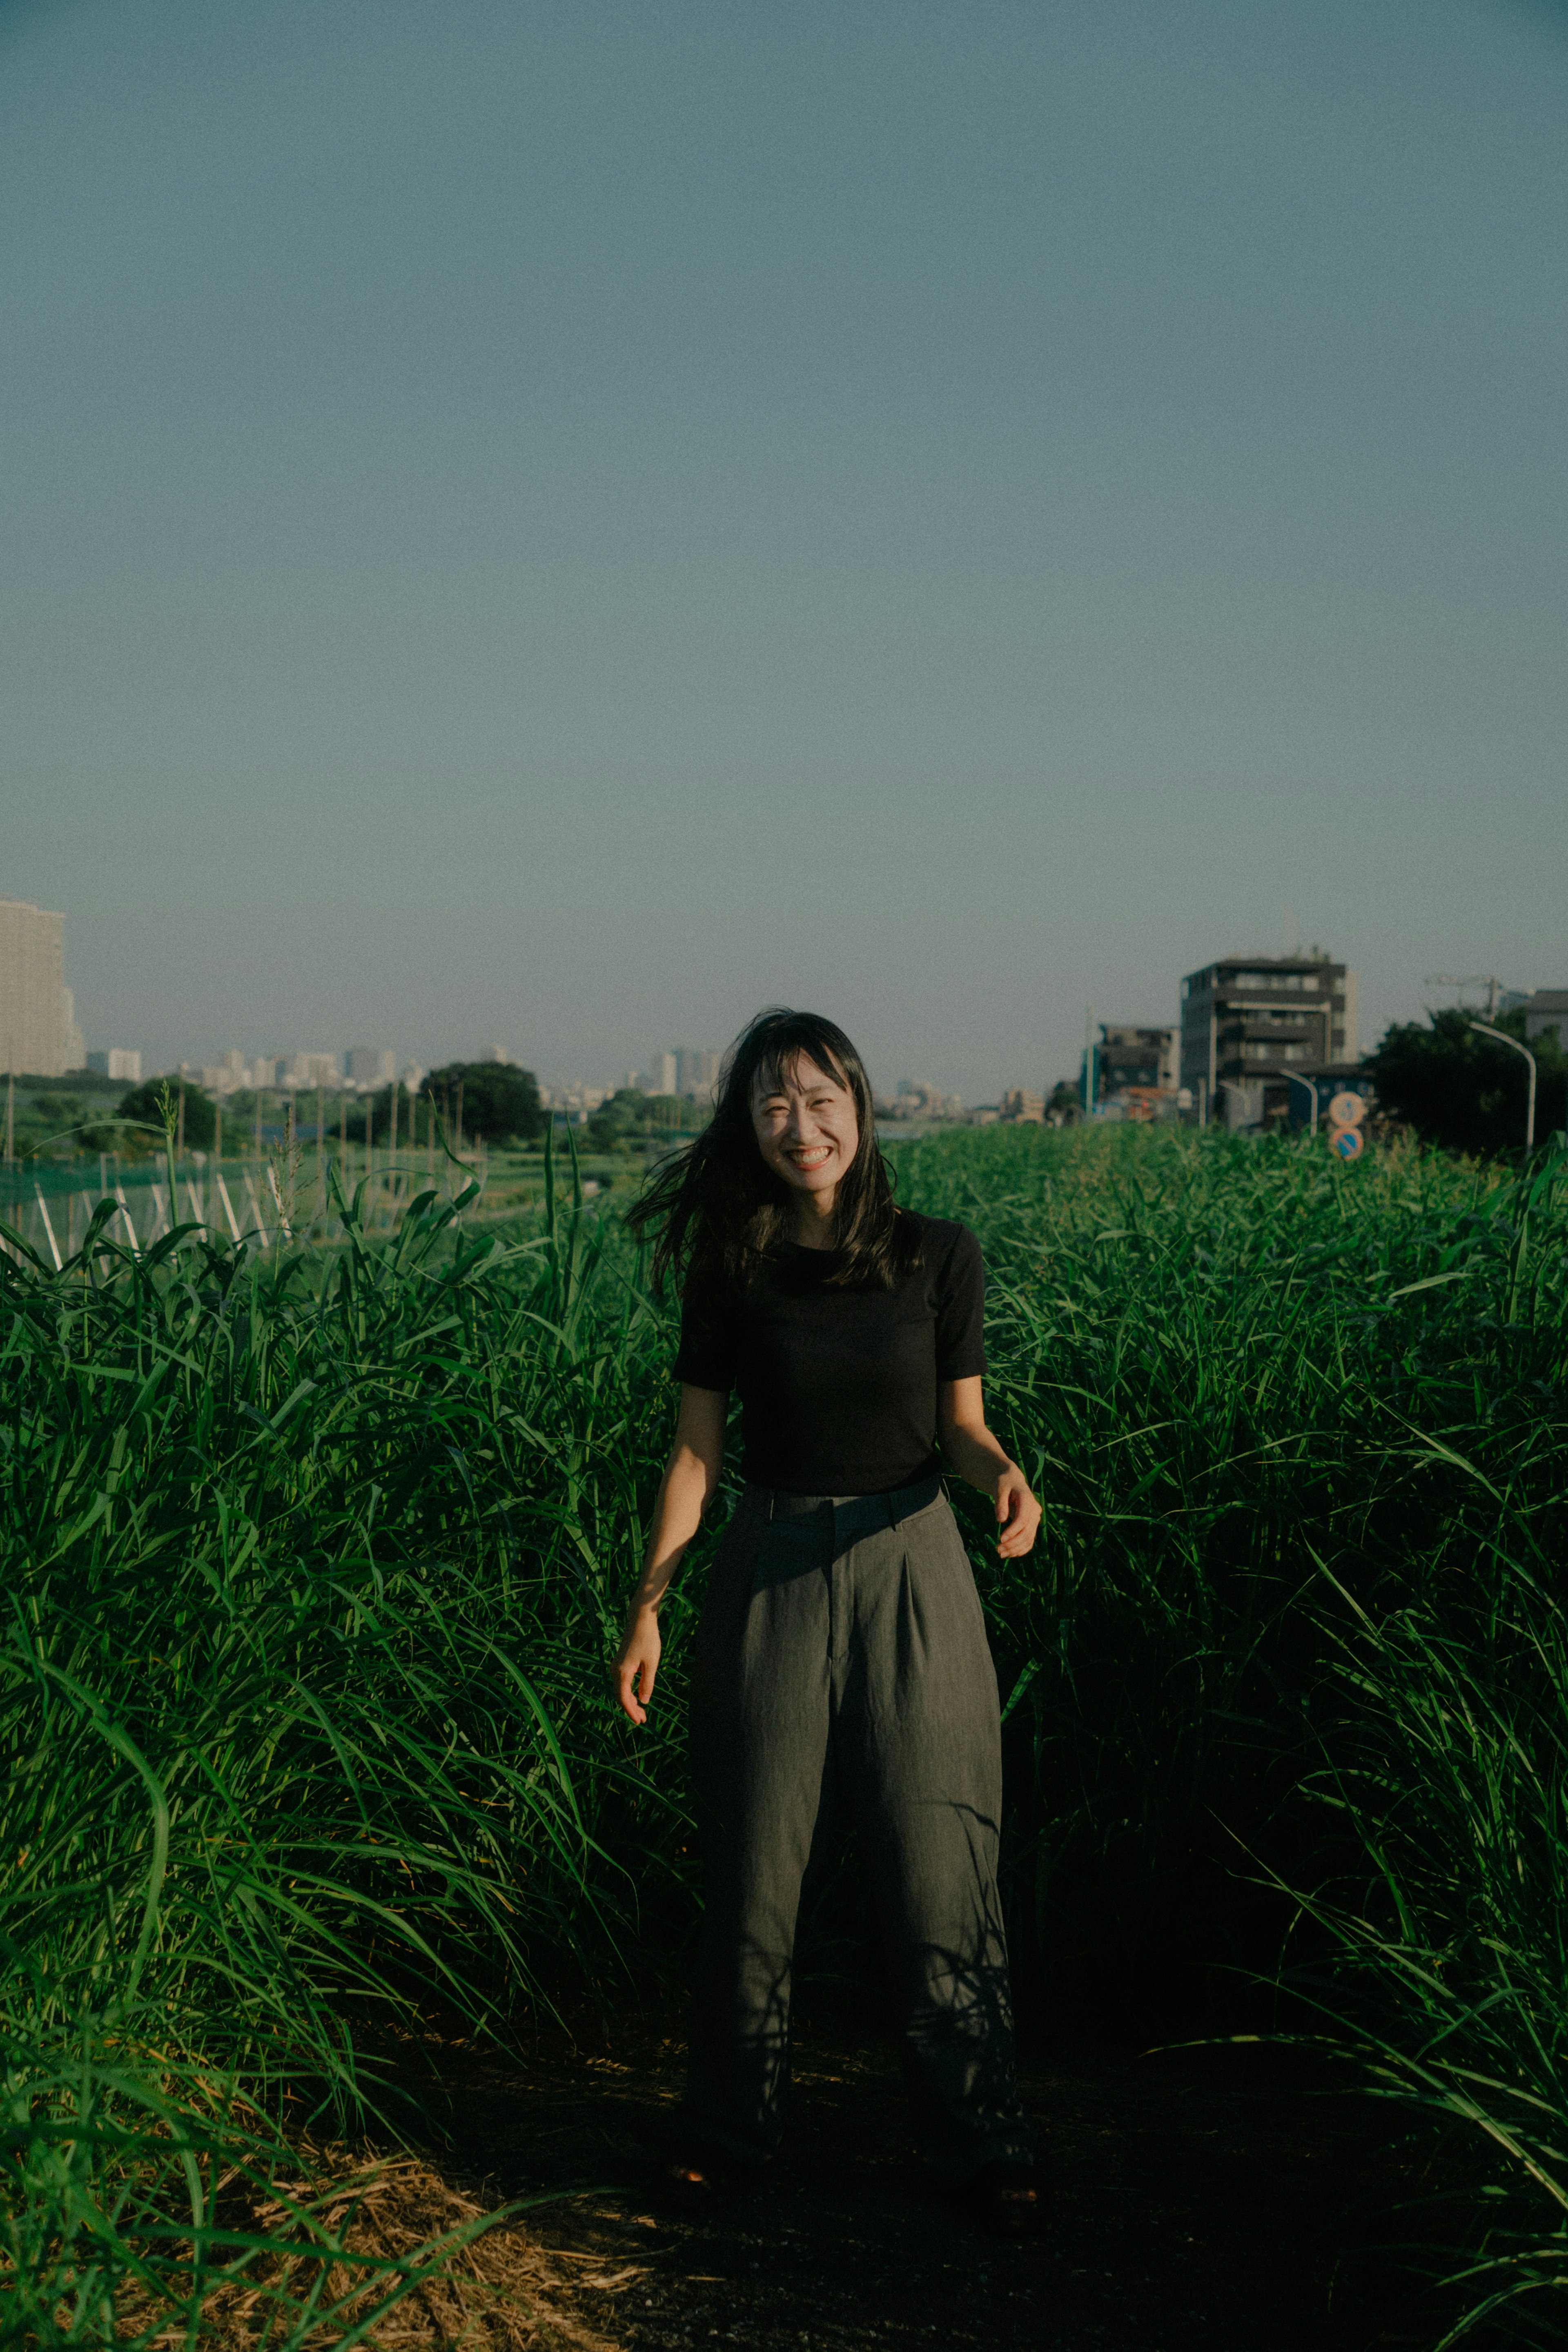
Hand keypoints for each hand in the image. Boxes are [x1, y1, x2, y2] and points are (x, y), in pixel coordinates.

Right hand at [613, 1604, 661, 1725]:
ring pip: (620, 1690)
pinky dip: (628, 1692)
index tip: (640, 1722)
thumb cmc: (648, 1640)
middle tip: (643, 1720)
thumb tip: (644, 1701)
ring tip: (642, 1712)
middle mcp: (615, 1670)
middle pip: (620, 1696)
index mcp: (622, 1672)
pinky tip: (637, 1697)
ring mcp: (615, 1666)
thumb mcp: (651, 1664)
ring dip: (630, 1701)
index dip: (631, 1712)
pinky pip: (621, 1683)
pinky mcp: (619, 1663)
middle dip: (631, 1709)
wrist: (640, 1620)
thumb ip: (647, 1684)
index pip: (623, 1699)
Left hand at [994, 1467, 1040, 1558]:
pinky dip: (1021, 1549)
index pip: (1023, 1519)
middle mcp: (1035, 1510)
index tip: (1000, 1539)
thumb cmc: (1004, 1484)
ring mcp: (1035, 1518)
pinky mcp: (1032, 1525)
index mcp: (1027, 1499)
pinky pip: (1029, 1540)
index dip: (1013, 1531)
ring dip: (1015, 1549)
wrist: (1012, 1482)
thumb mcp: (999, 1489)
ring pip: (1029, 1538)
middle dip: (1013, 1543)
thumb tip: (1000, 1520)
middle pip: (1027, 1531)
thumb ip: (1000, 1504)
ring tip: (1001, 1554)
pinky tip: (1009, 1554)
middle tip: (998, 1550)